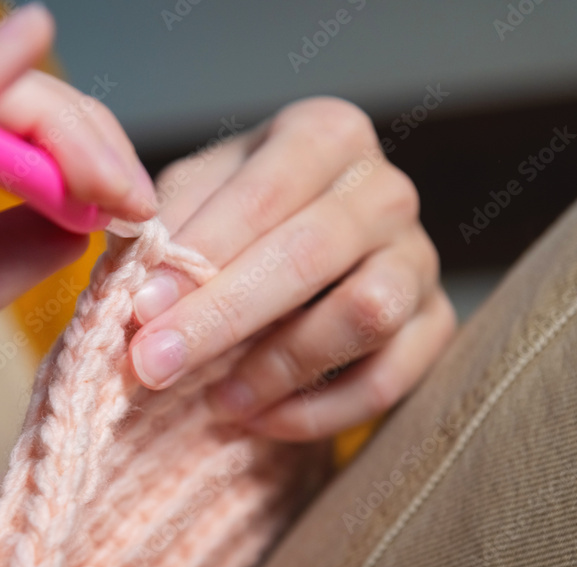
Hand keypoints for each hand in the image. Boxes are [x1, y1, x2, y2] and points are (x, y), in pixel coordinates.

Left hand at [128, 97, 455, 440]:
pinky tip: (262, 420)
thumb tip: (140, 283)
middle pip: (311, 253)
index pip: (264, 193)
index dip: (202, 253)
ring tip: (218, 400)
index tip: (143, 307)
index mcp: (324, 135)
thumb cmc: (232, 223)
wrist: (297, 261)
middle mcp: (384, 189)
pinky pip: (391, 378)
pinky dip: (321, 411)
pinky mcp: (435, 325)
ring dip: (280, 367)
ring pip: (365, 313)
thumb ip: (164, 231)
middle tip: (157, 365)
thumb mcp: (191, 205)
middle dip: (224, 316)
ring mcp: (419, 258)